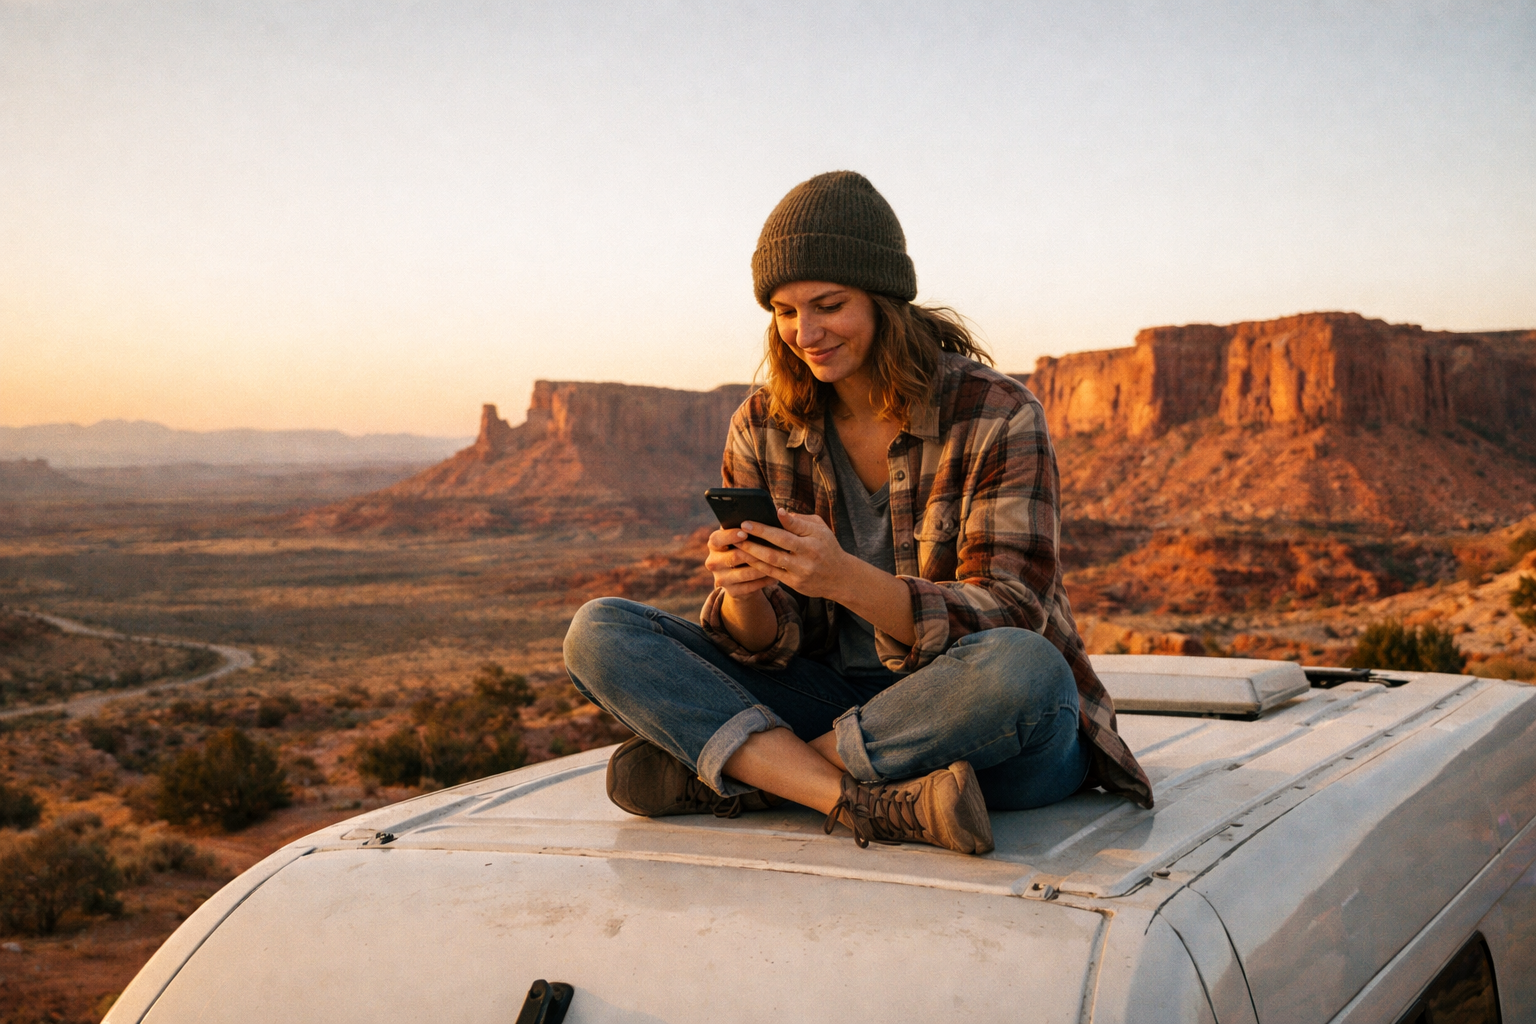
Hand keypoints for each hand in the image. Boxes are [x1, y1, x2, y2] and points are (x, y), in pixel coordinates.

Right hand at [705, 527, 777, 598]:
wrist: (740, 576)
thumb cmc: (745, 547)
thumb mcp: (742, 536)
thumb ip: (748, 527)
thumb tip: (770, 512)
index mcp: (714, 544)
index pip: (717, 539)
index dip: (730, 536)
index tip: (745, 532)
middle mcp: (713, 562)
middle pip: (734, 557)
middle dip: (754, 552)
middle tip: (771, 548)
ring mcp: (721, 578)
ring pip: (745, 573)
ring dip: (763, 567)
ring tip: (778, 562)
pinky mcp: (731, 591)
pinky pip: (751, 587)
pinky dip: (764, 581)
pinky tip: (775, 577)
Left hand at [732, 510, 853, 602]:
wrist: (840, 578)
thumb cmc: (827, 547)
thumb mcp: (820, 529)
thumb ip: (800, 521)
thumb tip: (779, 513)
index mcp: (814, 539)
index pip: (794, 527)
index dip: (779, 520)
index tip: (763, 514)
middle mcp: (808, 556)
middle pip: (779, 543)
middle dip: (759, 535)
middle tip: (741, 527)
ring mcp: (801, 571)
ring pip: (772, 560)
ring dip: (752, 551)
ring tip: (738, 543)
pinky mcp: (795, 584)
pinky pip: (772, 573)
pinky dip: (758, 565)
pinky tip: (746, 558)